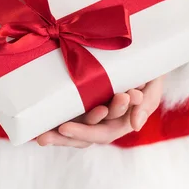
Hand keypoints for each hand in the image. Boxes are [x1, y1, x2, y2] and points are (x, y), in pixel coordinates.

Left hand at [35, 76, 163, 147]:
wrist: (142, 51)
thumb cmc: (149, 68)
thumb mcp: (152, 83)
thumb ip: (147, 103)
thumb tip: (135, 126)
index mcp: (122, 120)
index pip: (104, 132)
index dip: (86, 131)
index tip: (66, 127)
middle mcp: (104, 120)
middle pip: (84, 137)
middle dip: (66, 138)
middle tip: (46, 137)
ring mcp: (90, 112)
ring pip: (73, 131)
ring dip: (57, 136)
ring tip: (41, 137)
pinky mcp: (78, 101)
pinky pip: (64, 115)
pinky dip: (51, 123)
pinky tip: (36, 129)